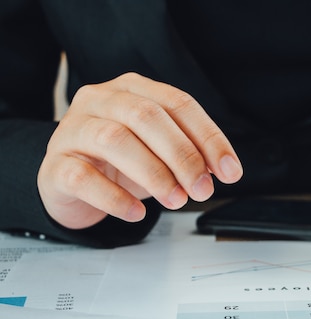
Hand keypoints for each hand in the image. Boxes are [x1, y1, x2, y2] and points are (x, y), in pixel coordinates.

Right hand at [38, 72, 242, 228]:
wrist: (71, 183)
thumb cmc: (120, 162)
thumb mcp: (160, 152)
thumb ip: (190, 153)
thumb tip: (221, 168)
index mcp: (132, 89)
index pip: (178, 103)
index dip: (209, 138)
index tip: (231, 171)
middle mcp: (99, 100)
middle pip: (147, 117)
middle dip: (183, 156)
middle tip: (202, 190)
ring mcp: (72, 130)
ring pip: (115, 139)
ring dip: (154, 174)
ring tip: (176, 200)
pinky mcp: (55, 165)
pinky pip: (83, 178)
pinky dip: (116, 198)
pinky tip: (137, 212)